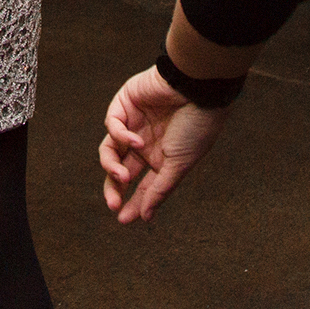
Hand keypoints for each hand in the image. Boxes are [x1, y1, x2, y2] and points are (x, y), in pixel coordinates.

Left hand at [98, 66, 228, 223]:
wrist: (200, 89)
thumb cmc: (196, 127)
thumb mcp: (179, 164)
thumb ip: (160, 189)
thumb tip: (146, 217)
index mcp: (160, 157)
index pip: (141, 184)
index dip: (132, 202)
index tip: (124, 219)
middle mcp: (144, 141)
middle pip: (118, 168)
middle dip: (114, 186)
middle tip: (114, 204)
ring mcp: (133, 122)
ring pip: (109, 149)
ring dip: (111, 165)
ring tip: (123, 176)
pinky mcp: (125, 103)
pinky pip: (112, 125)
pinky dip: (121, 136)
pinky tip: (137, 142)